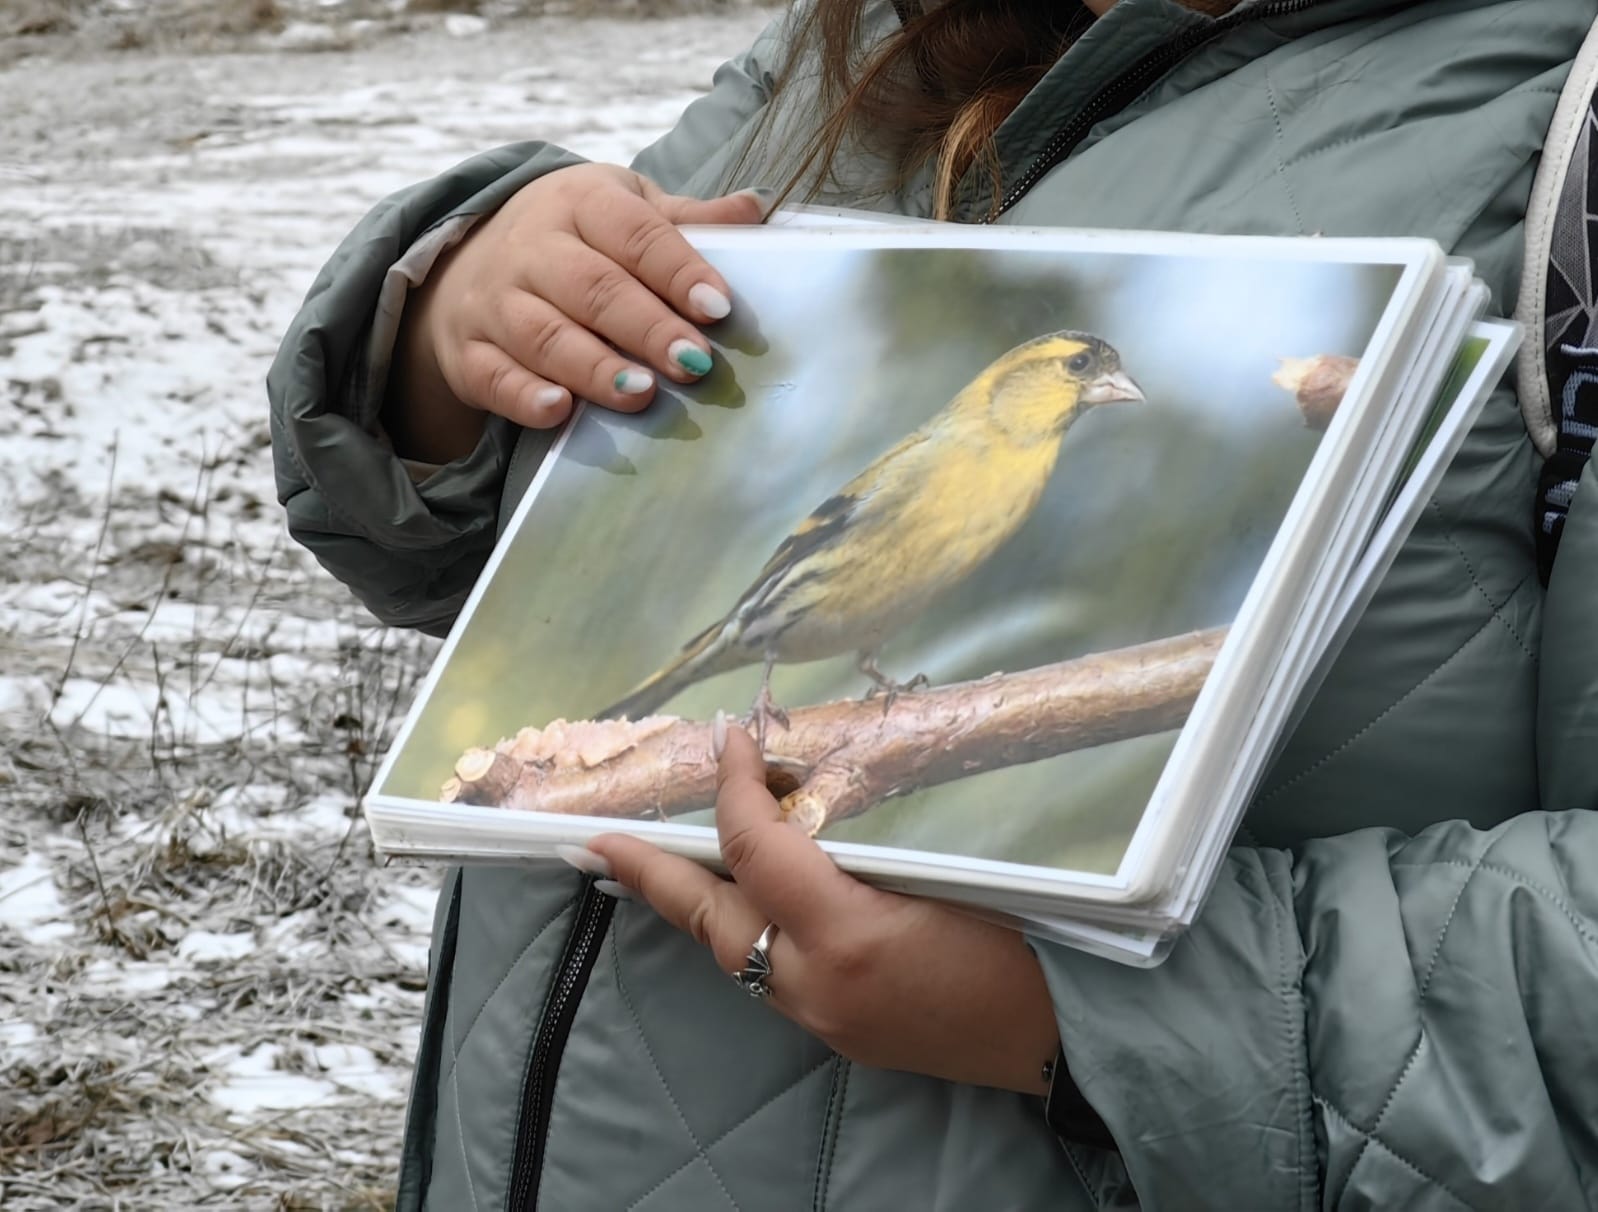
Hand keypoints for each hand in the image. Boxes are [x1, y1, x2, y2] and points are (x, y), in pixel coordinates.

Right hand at [384, 164, 767, 462]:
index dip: (679, 270)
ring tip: (642, 393)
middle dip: (647, 328)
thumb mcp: (625, 212)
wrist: (470, 262)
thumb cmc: (574, 240)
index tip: (720, 308)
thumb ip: (686, 222)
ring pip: (545, 335)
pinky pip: (495, 376)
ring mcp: (495, 301)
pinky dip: (525, 396)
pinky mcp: (469, 353)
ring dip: (595, 367)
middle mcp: (531, 246)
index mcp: (580, 201)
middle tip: (695, 364)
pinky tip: (560, 411)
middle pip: (593, 288)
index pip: (635, 234)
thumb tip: (755, 208)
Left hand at [586, 716, 1059, 1094]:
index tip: (728, 741)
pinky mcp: (837, 1034)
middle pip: (712, 918)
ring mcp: (822, 1018)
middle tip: (599, 843)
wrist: (1060, 1044)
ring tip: (658, 866)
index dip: (733, 788)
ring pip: (733, 952)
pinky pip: (768, 976)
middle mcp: (817, 985)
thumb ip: (868, 850)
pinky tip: (744, 909)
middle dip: (653, 875)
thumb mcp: (949, 878)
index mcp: (847, 935)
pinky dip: (745, 932)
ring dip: (697, 904)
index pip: (758, 848)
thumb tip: (807, 811)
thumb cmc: (1026, 950)